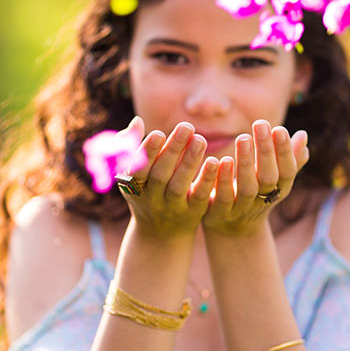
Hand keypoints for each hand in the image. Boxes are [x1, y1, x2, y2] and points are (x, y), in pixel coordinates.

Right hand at [119, 118, 218, 240]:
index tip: (159, 132)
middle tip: (187, 126)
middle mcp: (151, 198)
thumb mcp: (134, 172)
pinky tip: (216, 162)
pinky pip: (200, 196)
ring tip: (201, 139)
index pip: (138, 168)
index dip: (147, 152)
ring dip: (190, 162)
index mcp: (134, 185)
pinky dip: (207, 179)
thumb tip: (138, 120)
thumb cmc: (147, 189)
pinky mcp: (192, 213)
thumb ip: (133, 146)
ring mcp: (172, 207)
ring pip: (180, 185)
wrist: (161, 230)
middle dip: (172, 150)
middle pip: (161, 174)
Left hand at [202, 120, 308, 237]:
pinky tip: (218, 160)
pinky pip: (222, 198)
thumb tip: (303, 135)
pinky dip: (222, 179)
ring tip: (242, 137)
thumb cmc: (255, 194)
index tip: (279, 128)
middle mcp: (263, 201)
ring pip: (247, 188)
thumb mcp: (273, 178)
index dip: (285, 152)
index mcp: (278, 190)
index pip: (287, 171)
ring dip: (246, 163)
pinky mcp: (219, 215)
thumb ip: (288, 158)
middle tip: (261, 123)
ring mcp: (241, 210)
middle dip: (266, 151)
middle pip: (268, 178)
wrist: (232, 230)